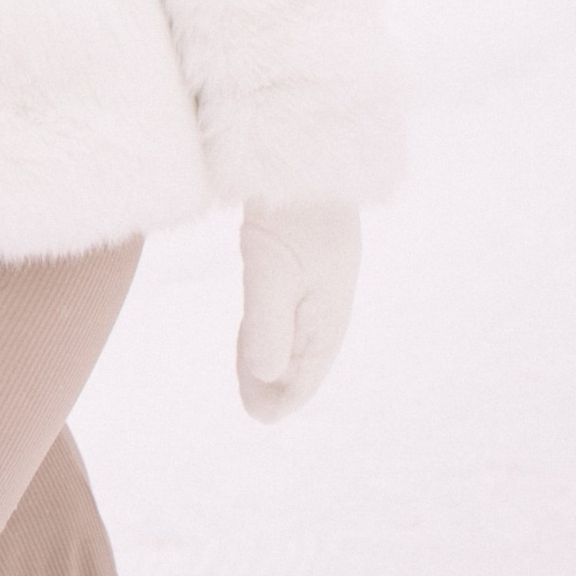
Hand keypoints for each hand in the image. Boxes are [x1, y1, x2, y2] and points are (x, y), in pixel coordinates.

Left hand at [237, 200, 360, 421]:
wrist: (303, 159)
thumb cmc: (292, 217)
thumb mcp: (272, 274)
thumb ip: (267, 327)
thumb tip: (267, 378)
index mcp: (328, 320)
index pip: (308, 380)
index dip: (282, 402)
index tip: (256, 415)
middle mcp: (326, 310)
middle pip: (301, 364)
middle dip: (274, 386)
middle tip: (249, 405)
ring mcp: (314, 287)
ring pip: (292, 339)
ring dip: (269, 359)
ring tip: (248, 377)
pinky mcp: (299, 267)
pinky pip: (285, 314)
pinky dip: (267, 330)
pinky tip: (252, 334)